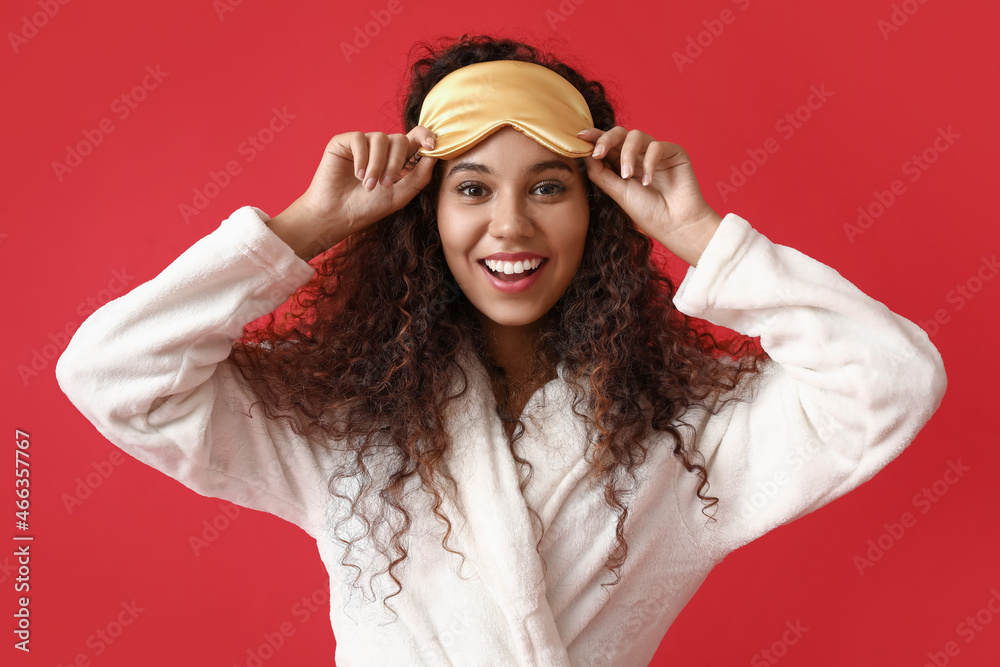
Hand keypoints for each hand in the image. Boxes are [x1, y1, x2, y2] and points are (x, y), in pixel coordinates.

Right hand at [270, 126, 437, 259]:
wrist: (336, 216)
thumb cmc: (367, 208)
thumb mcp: (399, 195)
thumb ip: (419, 177)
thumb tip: (434, 155)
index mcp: (396, 159)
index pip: (415, 138)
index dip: (425, 136)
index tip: (431, 146)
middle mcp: (380, 149)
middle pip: (399, 139)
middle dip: (396, 162)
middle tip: (385, 185)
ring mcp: (362, 144)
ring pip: (380, 138)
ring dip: (377, 164)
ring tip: (368, 185)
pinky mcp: (343, 142)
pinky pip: (359, 138)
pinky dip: (361, 158)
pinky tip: (356, 175)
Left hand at [578, 127, 721, 265]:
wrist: (675, 225)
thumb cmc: (647, 212)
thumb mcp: (617, 192)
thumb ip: (600, 172)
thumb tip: (585, 153)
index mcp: (623, 164)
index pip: (608, 145)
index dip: (594, 137)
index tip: (579, 137)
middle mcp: (639, 156)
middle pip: (620, 133)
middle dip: (606, 140)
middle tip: (598, 153)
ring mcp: (656, 153)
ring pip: (636, 136)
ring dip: (627, 154)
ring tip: (627, 176)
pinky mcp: (674, 152)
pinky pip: (657, 146)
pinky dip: (649, 162)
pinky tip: (648, 181)